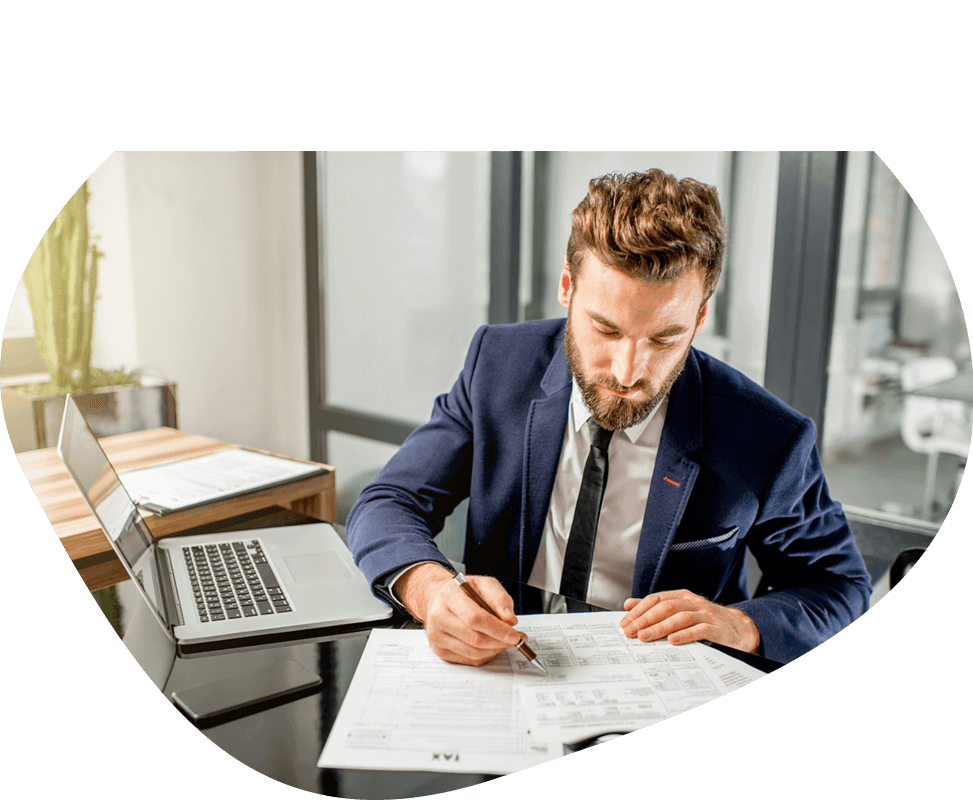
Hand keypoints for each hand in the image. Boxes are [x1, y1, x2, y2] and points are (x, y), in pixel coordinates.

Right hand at [394, 563, 523, 665]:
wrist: (439, 598)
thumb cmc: (463, 591)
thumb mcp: (484, 584)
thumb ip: (500, 598)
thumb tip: (509, 620)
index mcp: (449, 596)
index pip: (474, 618)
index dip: (497, 629)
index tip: (514, 635)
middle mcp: (438, 617)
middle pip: (474, 639)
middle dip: (500, 642)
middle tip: (516, 639)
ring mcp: (437, 636)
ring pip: (473, 653)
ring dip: (495, 650)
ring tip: (506, 641)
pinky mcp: (440, 651)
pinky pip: (469, 659)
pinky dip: (486, 654)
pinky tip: (492, 644)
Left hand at [619, 589, 760, 653]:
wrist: (741, 630)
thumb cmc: (707, 621)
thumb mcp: (681, 610)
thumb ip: (656, 607)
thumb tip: (628, 604)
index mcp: (682, 596)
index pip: (656, 599)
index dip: (639, 610)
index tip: (624, 623)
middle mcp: (693, 602)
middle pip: (665, 607)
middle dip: (645, 620)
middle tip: (630, 632)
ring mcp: (706, 614)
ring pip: (679, 617)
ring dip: (660, 627)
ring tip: (645, 637)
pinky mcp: (717, 628)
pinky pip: (699, 630)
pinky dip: (685, 635)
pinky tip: (672, 641)